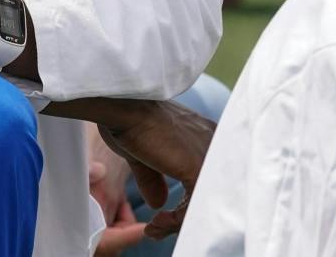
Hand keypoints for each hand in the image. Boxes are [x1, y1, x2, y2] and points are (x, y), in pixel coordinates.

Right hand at [95, 100, 215, 240]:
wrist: (122, 107)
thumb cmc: (128, 121)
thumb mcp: (144, 155)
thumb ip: (155, 178)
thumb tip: (159, 203)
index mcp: (204, 136)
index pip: (207, 178)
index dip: (188, 202)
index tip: (164, 217)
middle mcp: (213, 142)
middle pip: (209, 192)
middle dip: (184, 216)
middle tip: (158, 227)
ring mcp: (207, 154)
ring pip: (203, 203)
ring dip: (177, 223)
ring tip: (155, 227)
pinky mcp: (197, 166)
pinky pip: (194, 207)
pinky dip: (175, 222)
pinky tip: (155, 222)